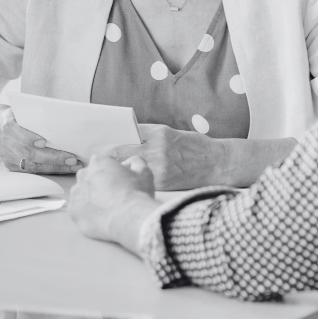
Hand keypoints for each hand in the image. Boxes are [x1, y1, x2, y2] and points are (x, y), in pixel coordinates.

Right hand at [0, 108, 81, 174]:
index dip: (29, 138)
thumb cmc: (17, 117)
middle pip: (28, 153)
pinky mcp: (11, 166)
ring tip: (73, 165)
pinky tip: (64, 168)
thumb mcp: (21, 110)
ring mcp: (7, 156)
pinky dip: (49, 170)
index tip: (44, 142)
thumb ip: (34, 113)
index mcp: (6, 126)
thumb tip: (58, 115)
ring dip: (55, 167)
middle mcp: (4, 143)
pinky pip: (32, 171)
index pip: (17, 133)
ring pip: (32, 165)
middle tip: (72, 158)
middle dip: (52, 157)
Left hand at [69, 154, 158, 252]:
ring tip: (106, 208)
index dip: (113, 174)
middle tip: (113, 197)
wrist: (130, 219)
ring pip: (82, 193)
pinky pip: (78, 209)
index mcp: (99, 161)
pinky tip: (99, 216)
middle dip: (99, 184)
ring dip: (91, 197)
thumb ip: (135, 162)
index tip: (121, 184)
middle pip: (90, 177)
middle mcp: (84, 174)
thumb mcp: (144, 172)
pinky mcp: (73, 210)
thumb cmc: (137, 194)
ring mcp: (76, 192)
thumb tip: (129, 163)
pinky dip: (86, 212)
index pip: (104, 164)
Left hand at [109, 123, 224, 190]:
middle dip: (110, 159)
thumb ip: (148, 136)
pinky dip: (132, 183)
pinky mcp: (163, 183)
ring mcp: (160, 167)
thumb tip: (124, 140)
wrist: (218, 164)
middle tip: (99, 165)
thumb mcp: (172, 134)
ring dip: (119, 172)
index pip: (126, 135)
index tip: (103, 149)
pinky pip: (141, 181)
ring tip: (111, 176)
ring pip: (129, 169)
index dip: (112, 143)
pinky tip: (128, 185)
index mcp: (159, 133)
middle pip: (123, 152)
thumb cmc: (195, 147)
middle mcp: (157, 148)